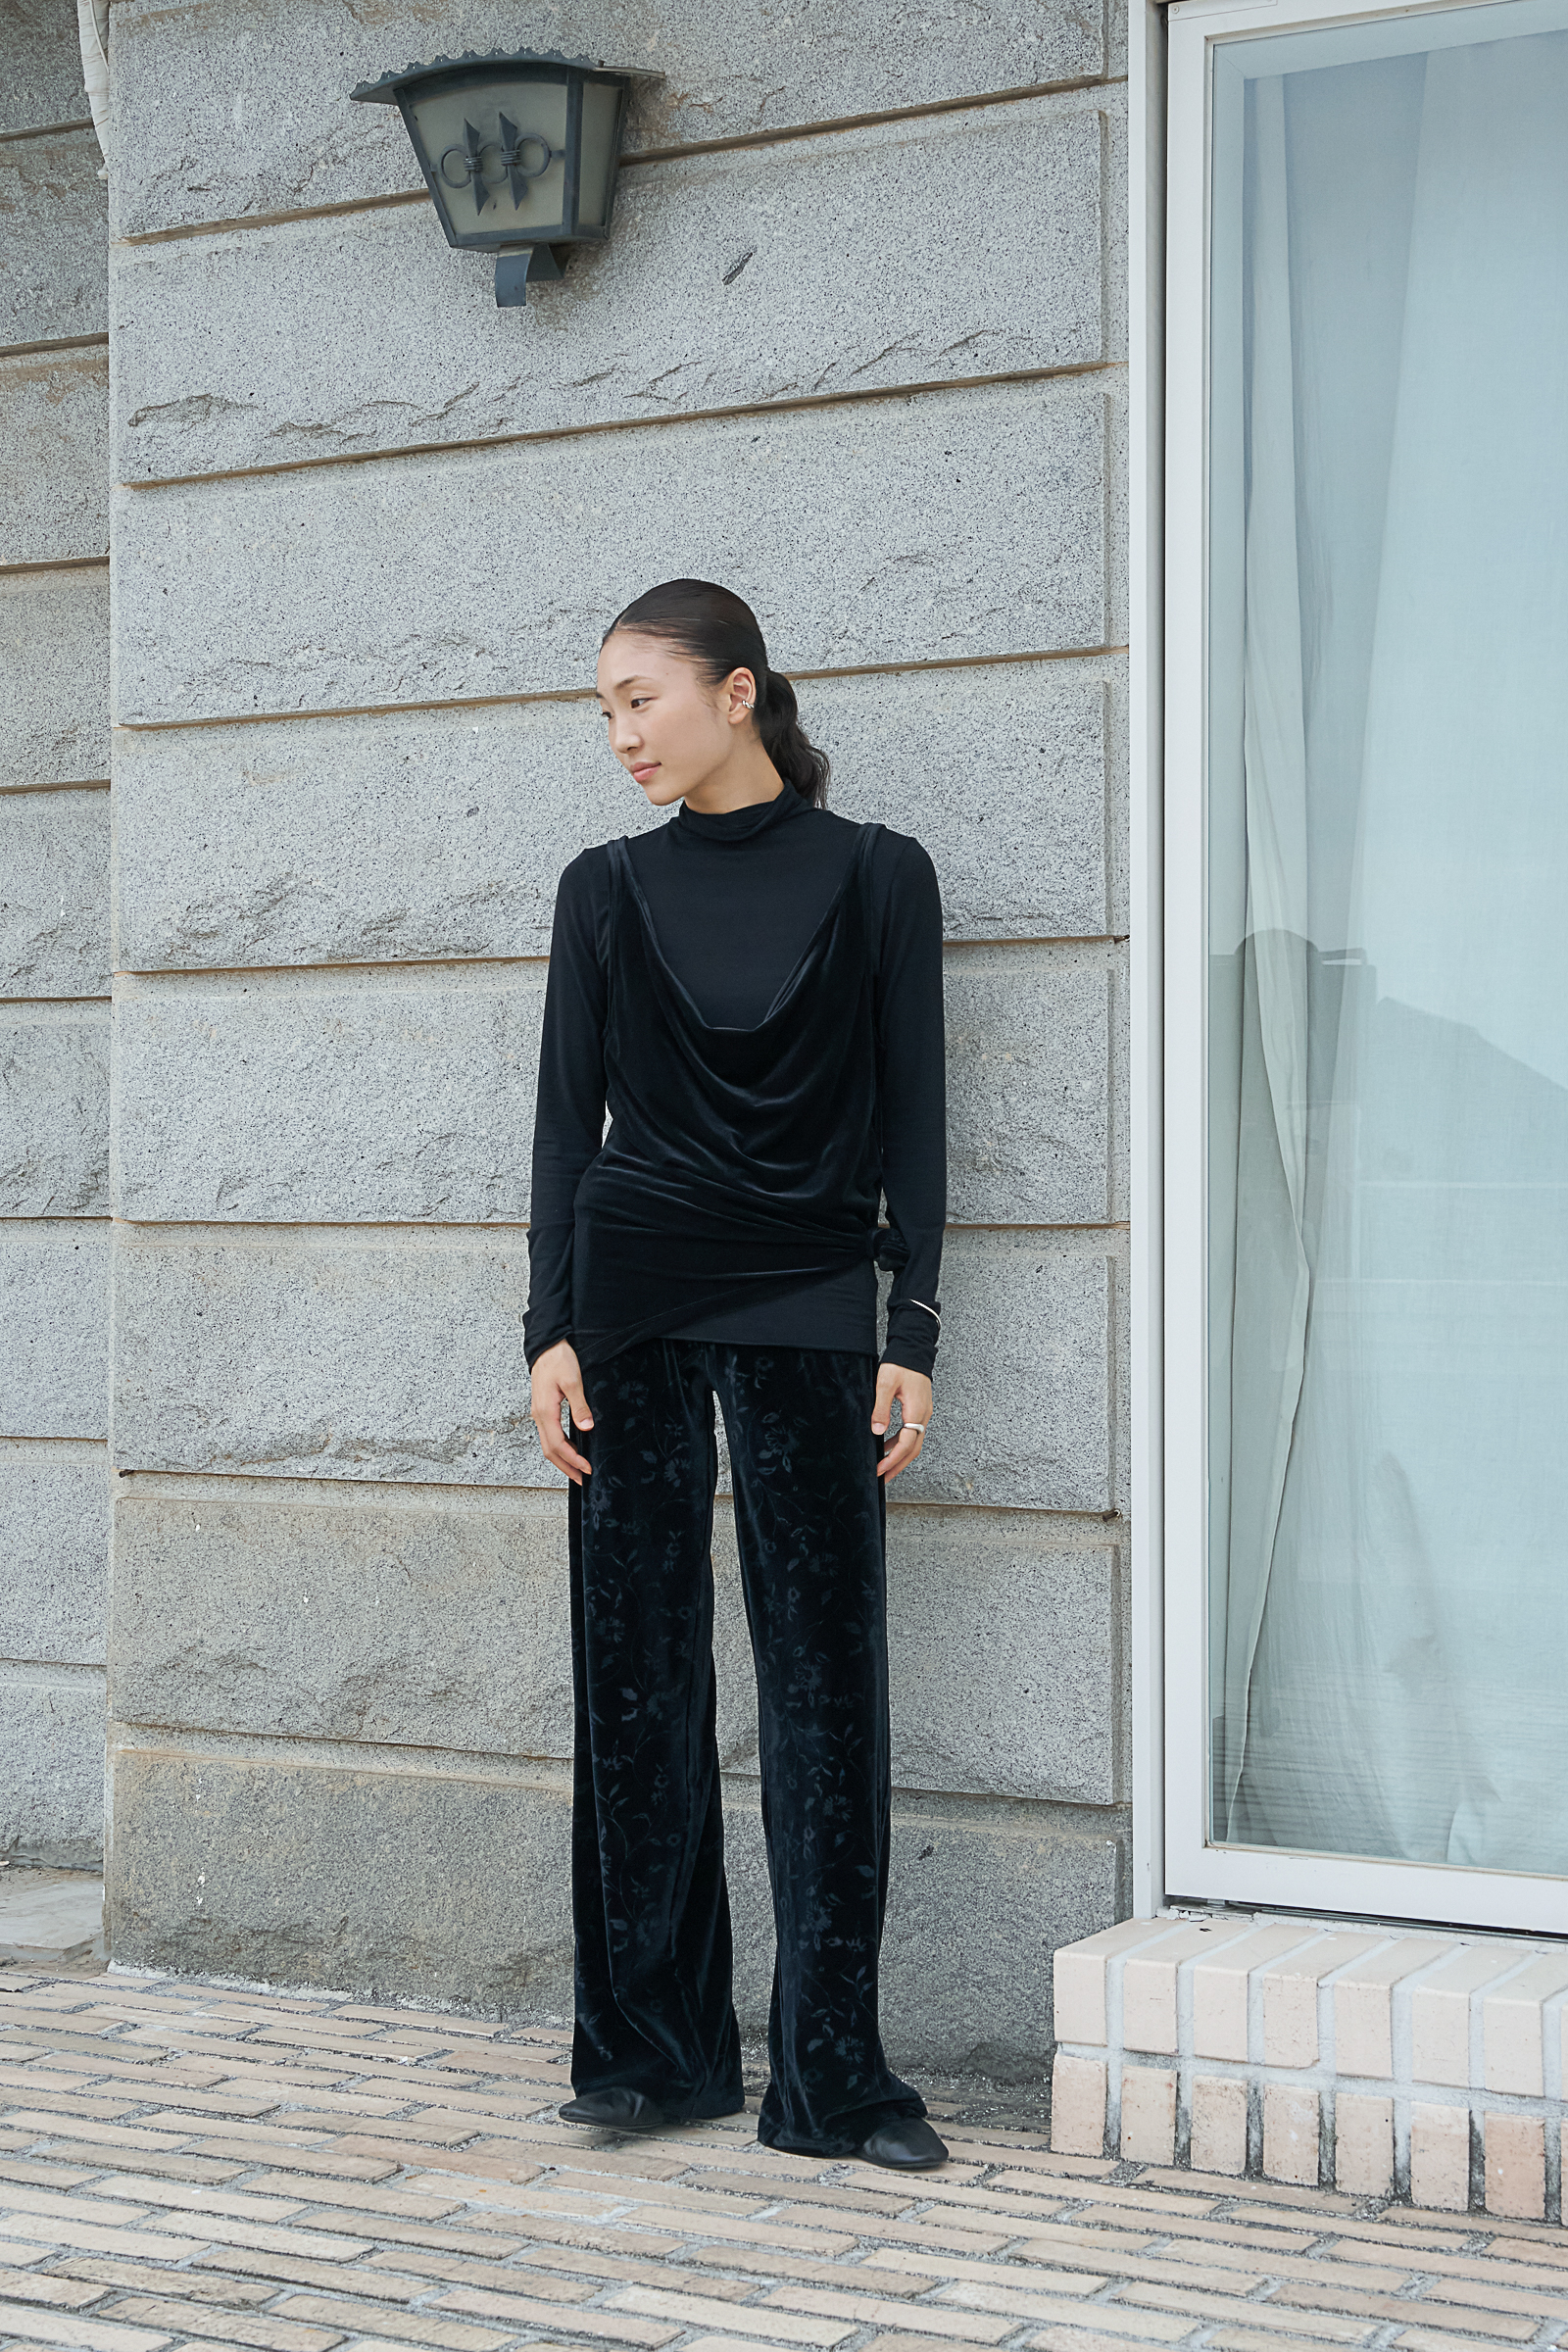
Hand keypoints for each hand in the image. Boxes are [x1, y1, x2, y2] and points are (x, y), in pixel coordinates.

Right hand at [530, 1340, 592, 1485]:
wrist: (546, 1346)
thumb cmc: (558, 1359)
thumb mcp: (573, 1381)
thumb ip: (579, 1406)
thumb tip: (586, 1427)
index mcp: (545, 1411)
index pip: (558, 1445)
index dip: (573, 1460)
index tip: (587, 1468)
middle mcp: (539, 1416)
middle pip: (550, 1451)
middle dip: (566, 1468)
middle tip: (582, 1479)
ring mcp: (539, 1413)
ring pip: (548, 1444)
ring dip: (562, 1460)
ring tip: (577, 1469)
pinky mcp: (543, 1410)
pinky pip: (549, 1435)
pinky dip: (559, 1447)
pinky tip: (571, 1449)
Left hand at [872, 1362, 932, 1482]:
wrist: (913, 1349)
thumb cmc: (900, 1363)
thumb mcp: (885, 1384)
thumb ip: (881, 1408)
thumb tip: (878, 1431)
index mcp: (916, 1411)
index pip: (906, 1444)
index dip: (891, 1460)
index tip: (879, 1470)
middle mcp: (923, 1415)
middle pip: (913, 1449)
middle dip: (897, 1466)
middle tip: (883, 1479)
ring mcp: (923, 1413)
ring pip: (914, 1443)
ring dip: (899, 1457)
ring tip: (884, 1467)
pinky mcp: (920, 1410)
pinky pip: (912, 1433)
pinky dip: (901, 1444)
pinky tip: (888, 1447)